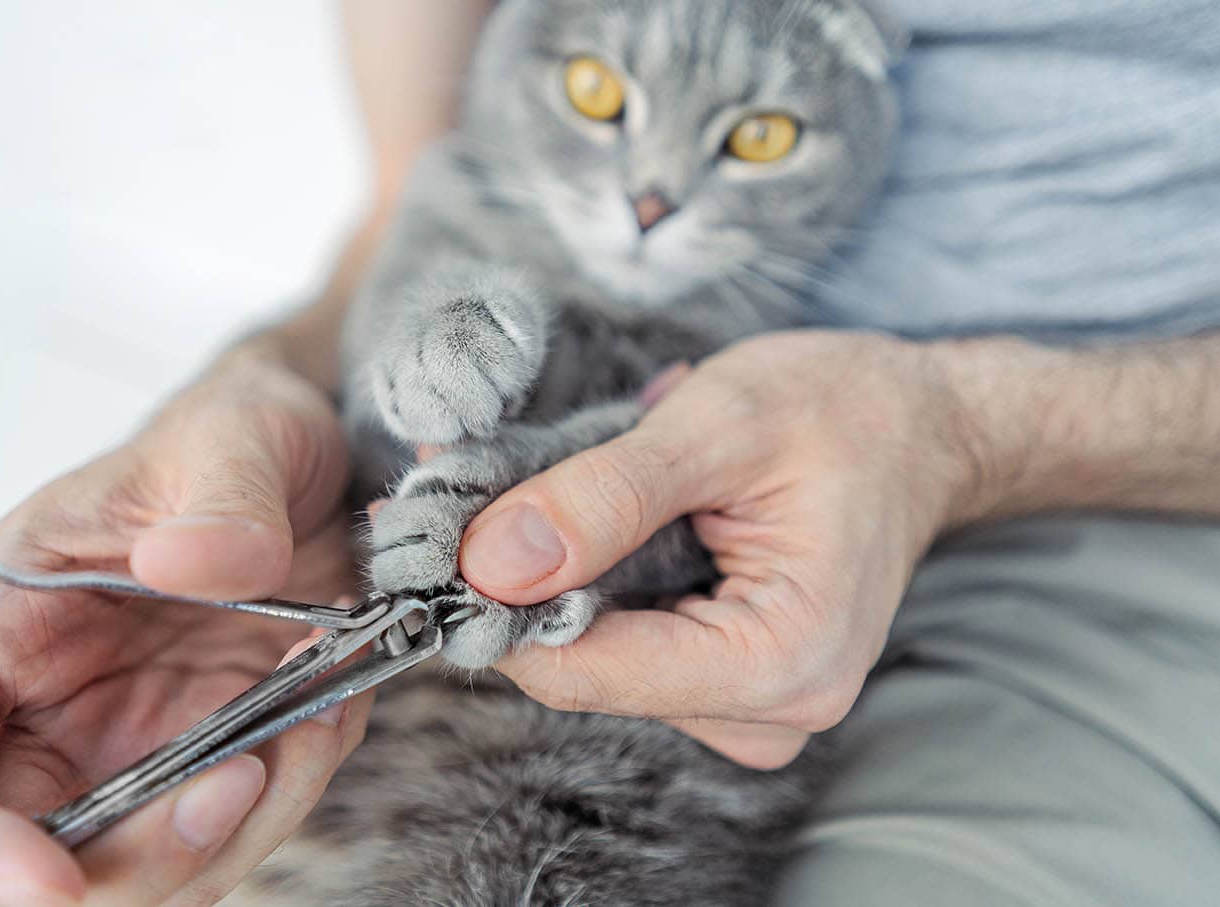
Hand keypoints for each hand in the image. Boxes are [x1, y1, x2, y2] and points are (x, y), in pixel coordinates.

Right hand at [0, 359, 365, 906]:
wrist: (311, 459)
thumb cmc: (234, 435)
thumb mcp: (232, 437)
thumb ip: (220, 498)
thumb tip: (190, 564)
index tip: (46, 884)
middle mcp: (49, 712)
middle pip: (41, 858)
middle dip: (142, 856)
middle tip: (243, 777)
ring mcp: (134, 747)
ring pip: (152, 869)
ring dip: (241, 825)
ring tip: (314, 711)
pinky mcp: (212, 759)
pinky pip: (241, 825)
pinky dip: (295, 789)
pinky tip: (332, 703)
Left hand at [457, 332, 977, 768]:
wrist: (920, 425)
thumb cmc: (846, 411)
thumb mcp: (721, 425)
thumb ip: (606, 495)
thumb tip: (492, 563)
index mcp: (781, 661)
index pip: (585, 671)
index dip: (493, 604)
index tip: (434, 532)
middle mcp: (768, 711)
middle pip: (581, 669)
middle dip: (515, 580)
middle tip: (476, 483)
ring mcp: (748, 704)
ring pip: (591, 656)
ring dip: (549, 574)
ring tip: (550, 482)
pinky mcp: (725, 678)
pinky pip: (621, 642)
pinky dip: (585, 579)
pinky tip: (587, 516)